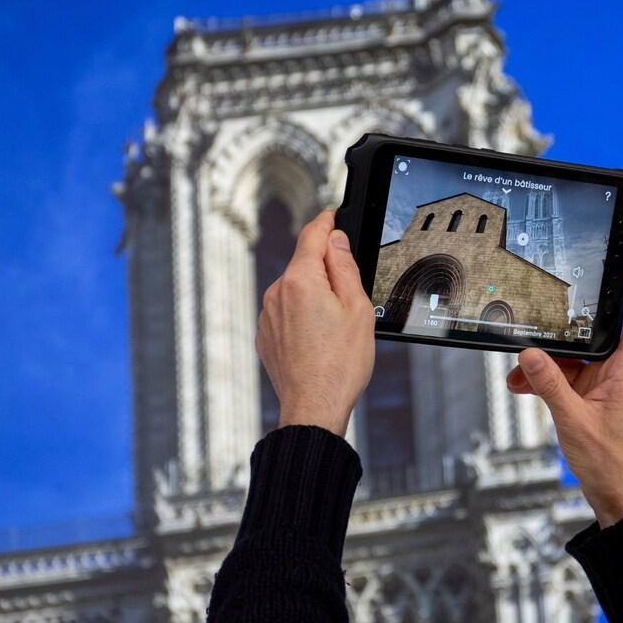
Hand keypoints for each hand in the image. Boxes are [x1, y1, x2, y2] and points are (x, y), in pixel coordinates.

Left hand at [256, 210, 375, 435]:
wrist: (313, 406)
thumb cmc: (339, 365)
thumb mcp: (357, 308)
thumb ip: (344, 266)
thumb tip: (335, 240)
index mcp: (300, 280)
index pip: (312, 235)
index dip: (326, 221)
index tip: (334, 215)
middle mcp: (276, 293)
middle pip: (304, 264)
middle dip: (326, 270)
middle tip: (351, 295)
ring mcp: (267, 315)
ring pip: (295, 290)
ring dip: (314, 296)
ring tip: (336, 328)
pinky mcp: (265, 335)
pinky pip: (286, 313)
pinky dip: (303, 317)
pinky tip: (320, 340)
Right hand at [507, 254, 622, 526]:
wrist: (614, 494)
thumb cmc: (610, 461)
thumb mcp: (574, 420)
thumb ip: (550, 384)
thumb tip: (530, 354)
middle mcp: (617, 372)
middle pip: (593, 332)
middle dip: (565, 325)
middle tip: (545, 307)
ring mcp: (601, 384)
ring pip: (571, 356)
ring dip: (544, 361)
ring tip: (518, 369)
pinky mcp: (586, 397)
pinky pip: (561, 377)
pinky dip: (541, 379)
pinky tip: (521, 384)